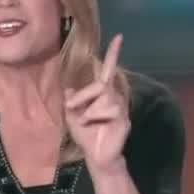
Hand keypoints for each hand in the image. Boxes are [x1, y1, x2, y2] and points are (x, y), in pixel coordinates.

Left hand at [64, 34, 129, 175]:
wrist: (96, 156)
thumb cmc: (86, 135)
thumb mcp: (72, 117)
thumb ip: (72, 101)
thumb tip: (69, 89)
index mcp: (103, 94)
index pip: (108, 71)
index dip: (113, 54)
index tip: (118, 37)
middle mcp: (115, 97)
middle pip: (101, 84)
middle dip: (83, 96)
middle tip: (71, 109)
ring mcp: (121, 107)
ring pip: (103, 96)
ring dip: (89, 110)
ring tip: (87, 122)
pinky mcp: (123, 118)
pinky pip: (108, 109)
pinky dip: (95, 117)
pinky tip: (96, 126)